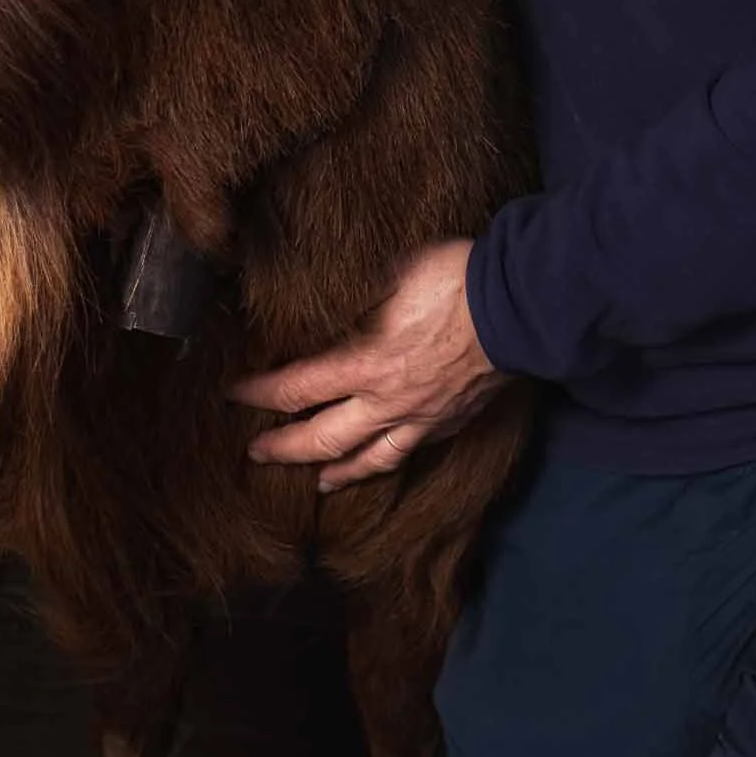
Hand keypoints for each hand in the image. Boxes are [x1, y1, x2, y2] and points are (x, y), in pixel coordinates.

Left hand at [229, 239, 508, 489]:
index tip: (234, 394)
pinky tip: (382, 460)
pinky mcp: (452, 421)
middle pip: (323, 437)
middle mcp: (387, 402)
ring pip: (370, 458)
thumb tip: (319, 297)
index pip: (296, 388)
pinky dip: (388, 462)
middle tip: (256, 453)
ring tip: (318, 484)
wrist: (521, 305)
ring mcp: (422, 417)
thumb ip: (351, 296)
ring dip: (338, 472)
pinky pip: (411, 451)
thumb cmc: (454, 280)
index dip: (260, 394)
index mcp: (365, 364)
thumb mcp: (390, 272)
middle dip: (284, 448)